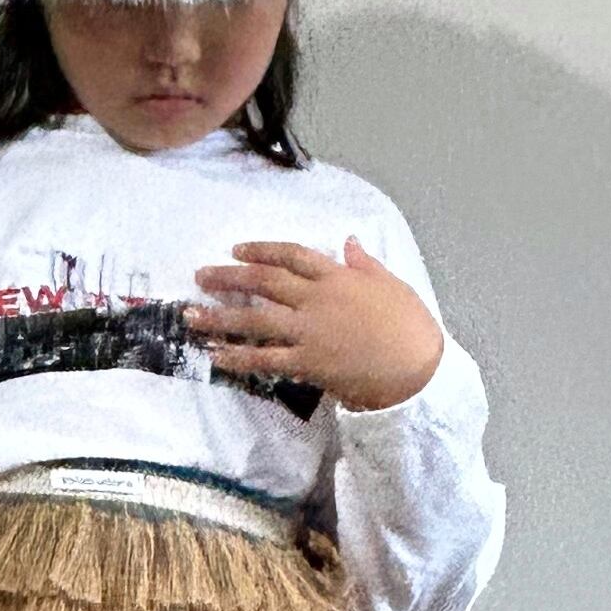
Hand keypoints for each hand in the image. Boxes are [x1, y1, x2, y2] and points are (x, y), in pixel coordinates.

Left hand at [185, 235, 445, 410]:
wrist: (419, 368)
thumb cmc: (411, 327)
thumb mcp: (392, 285)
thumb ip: (365, 263)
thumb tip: (349, 241)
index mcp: (338, 277)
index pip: (292, 255)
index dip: (262, 250)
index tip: (237, 249)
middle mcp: (317, 300)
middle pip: (264, 282)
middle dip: (229, 277)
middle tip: (201, 276)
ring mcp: (309, 332)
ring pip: (256, 319)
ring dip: (220, 316)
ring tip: (190, 315)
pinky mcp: (308, 363)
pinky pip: (265, 359)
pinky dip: (238, 357)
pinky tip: (215, 354)